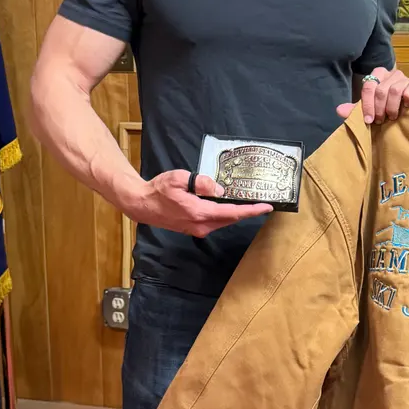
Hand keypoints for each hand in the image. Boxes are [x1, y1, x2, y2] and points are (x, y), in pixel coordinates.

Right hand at [131, 170, 271, 237]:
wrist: (142, 204)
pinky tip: (228, 206)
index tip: (266, 207)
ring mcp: (197, 229)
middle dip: (247, 211)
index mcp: (199, 212)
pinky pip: (215, 222)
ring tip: (248, 203)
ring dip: (236, 213)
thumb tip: (220, 190)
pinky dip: (225, 215)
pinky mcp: (194, 229)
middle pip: (231, 219)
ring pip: (224, 221)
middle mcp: (201, 225)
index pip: (232, 213)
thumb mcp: (179, 178)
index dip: (251, 210)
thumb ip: (202, 183)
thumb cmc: (158, 189)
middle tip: (261, 202)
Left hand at [338, 67, 408, 124]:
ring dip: (391, 107)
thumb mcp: (370, 106)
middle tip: (380, 121)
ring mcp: (404, 78)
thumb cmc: (387, 104)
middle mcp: (391, 73)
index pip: (368, 87)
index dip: (367, 105)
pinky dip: (407, 100)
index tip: (368, 120)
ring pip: (395, 91)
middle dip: (379, 109)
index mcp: (377, 74)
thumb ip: (356, 108)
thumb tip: (339, 110)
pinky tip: (406, 107)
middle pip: (381, 90)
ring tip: (392, 117)